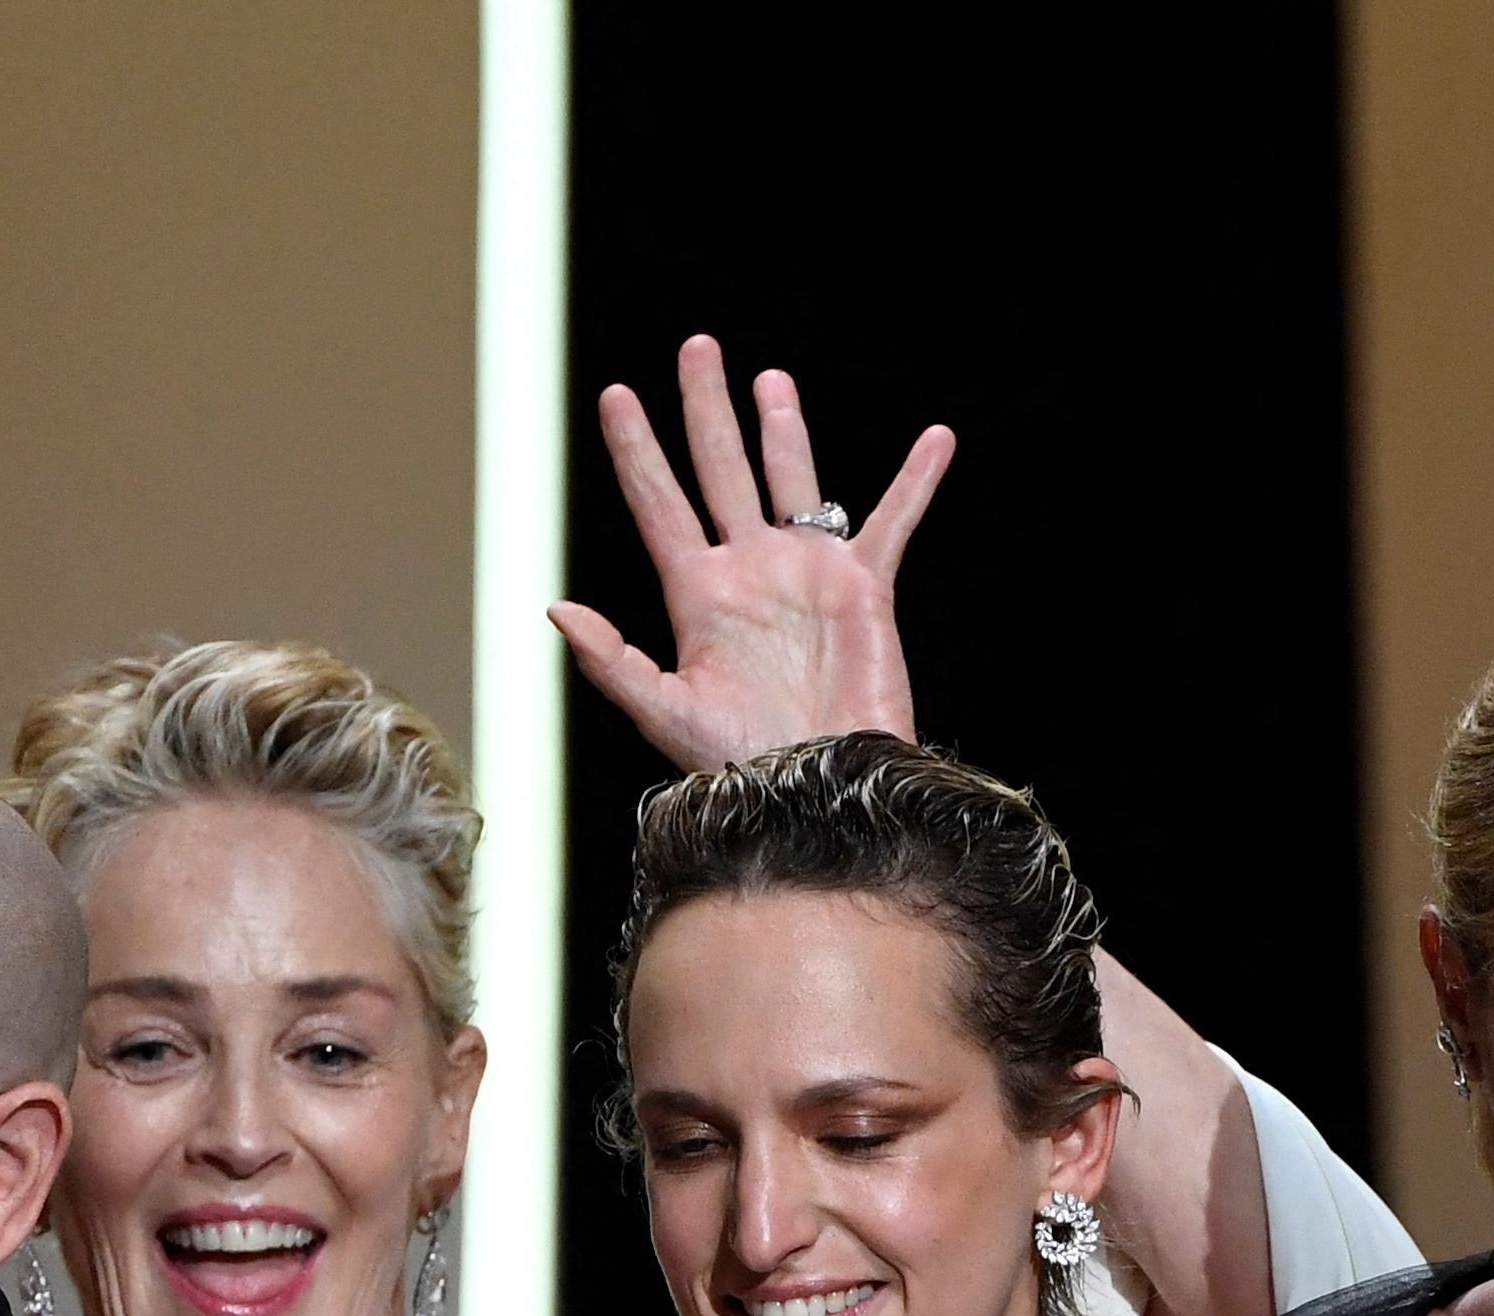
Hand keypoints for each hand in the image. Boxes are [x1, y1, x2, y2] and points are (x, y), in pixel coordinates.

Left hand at [550, 333, 953, 773]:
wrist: (820, 789)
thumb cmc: (742, 764)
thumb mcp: (667, 713)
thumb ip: (614, 662)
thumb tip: (556, 610)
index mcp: (697, 595)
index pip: (659, 503)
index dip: (636, 450)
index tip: (615, 395)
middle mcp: (749, 571)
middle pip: (720, 469)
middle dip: (706, 409)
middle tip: (696, 348)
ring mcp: (805, 574)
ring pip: (792, 480)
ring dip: (783, 429)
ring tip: (768, 379)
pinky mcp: (863, 587)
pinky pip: (893, 520)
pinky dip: (915, 481)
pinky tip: (937, 439)